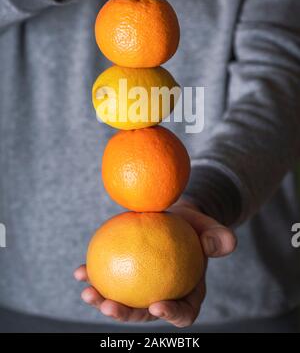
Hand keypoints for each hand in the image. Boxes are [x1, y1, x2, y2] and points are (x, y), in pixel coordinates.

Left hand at [74, 199, 236, 327]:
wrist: (175, 217)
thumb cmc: (195, 225)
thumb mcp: (209, 227)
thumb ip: (218, 237)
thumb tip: (227, 242)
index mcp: (187, 293)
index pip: (183, 312)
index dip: (171, 315)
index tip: (155, 305)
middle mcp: (162, 296)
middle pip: (143, 313)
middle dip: (124, 316)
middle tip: (108, 306)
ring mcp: (141, 288)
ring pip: (121, 300)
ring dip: (102, 300)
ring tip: (87, 290)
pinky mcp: (125, 276)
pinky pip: (108, 278)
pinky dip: (92, 276)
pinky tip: (78, 270)